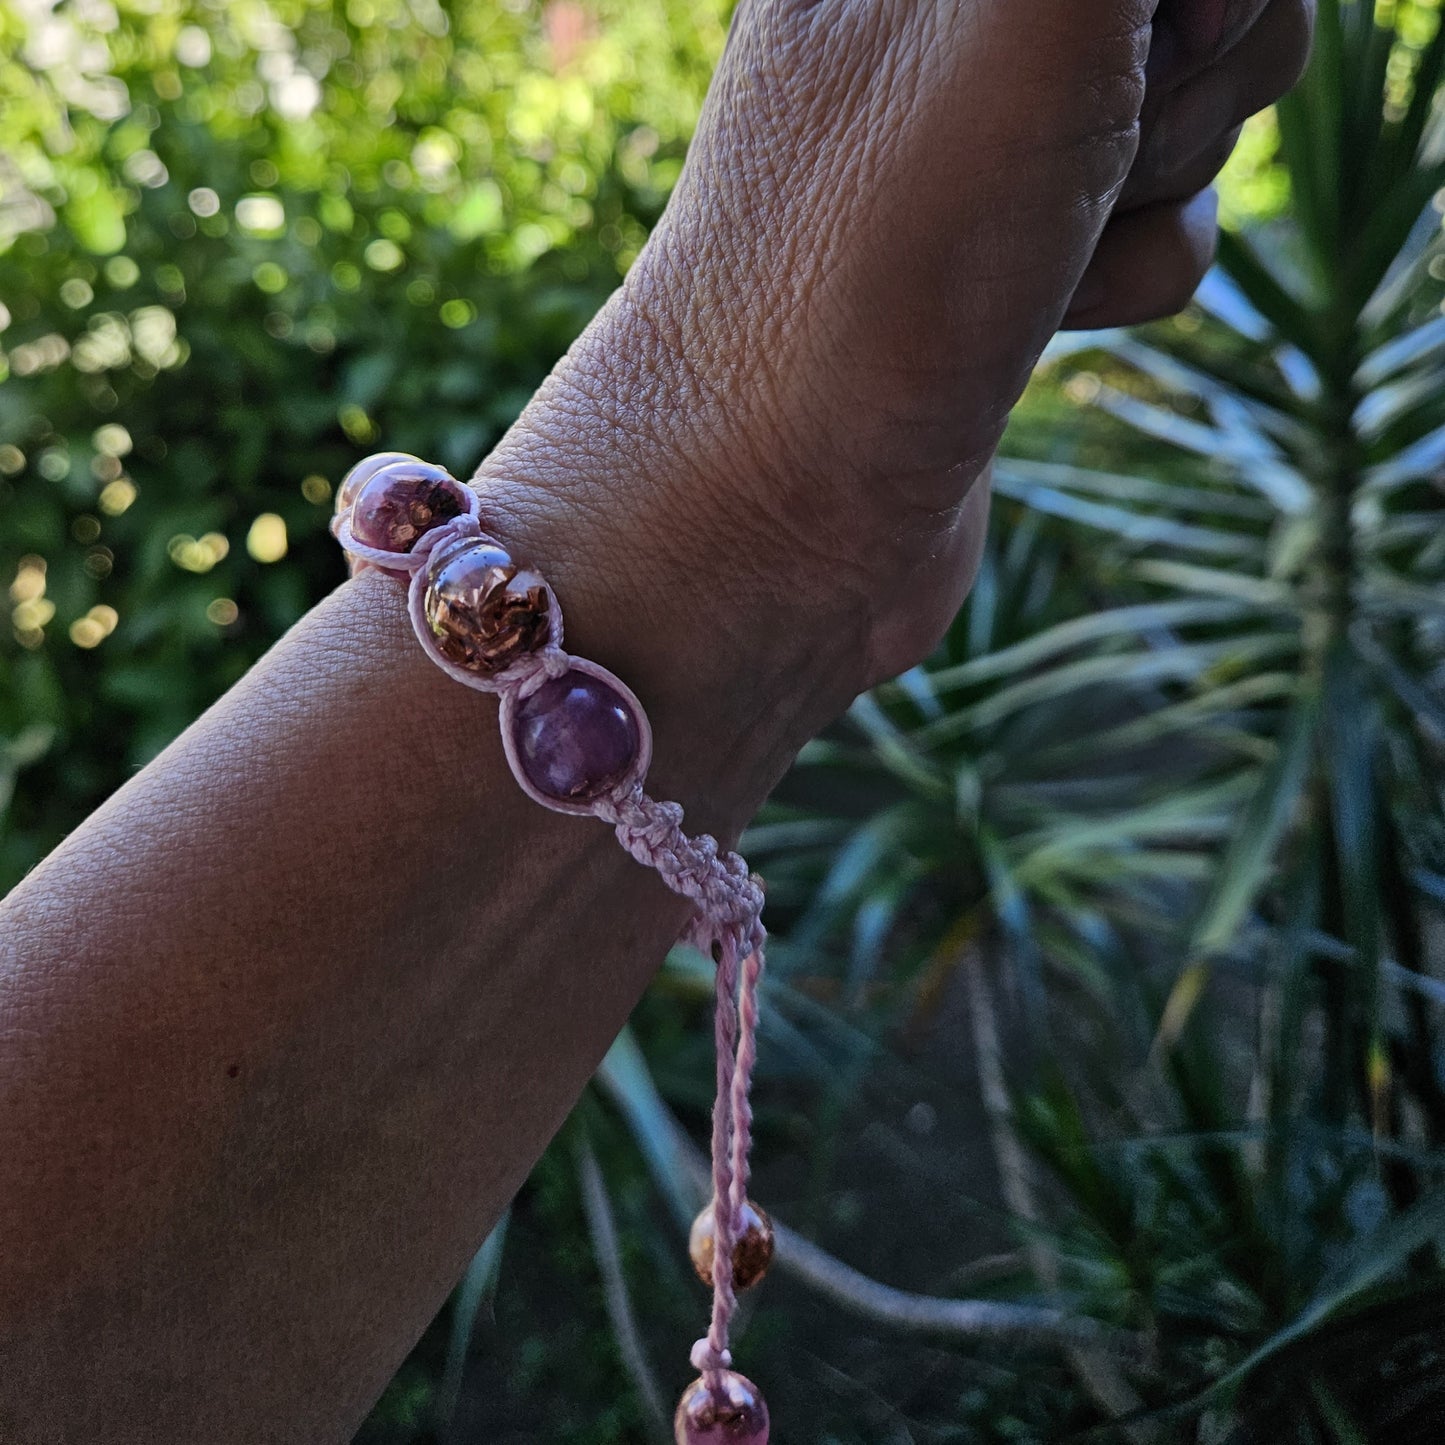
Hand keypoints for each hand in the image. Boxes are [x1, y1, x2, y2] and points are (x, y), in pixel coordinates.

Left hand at [473, 0, 1312, 815]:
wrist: (774, 515)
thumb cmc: (876, 266)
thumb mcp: (1027, 16)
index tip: (1143, 44)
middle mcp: (947, 15)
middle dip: (1180, 78)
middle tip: (1063, 162)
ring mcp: (988, 134)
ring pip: (1201, 95)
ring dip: (1151, 183)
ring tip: (1030, 253)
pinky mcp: (1018, 250)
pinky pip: (1166, 218)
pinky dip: (1132, 273)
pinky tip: (1043, 319)